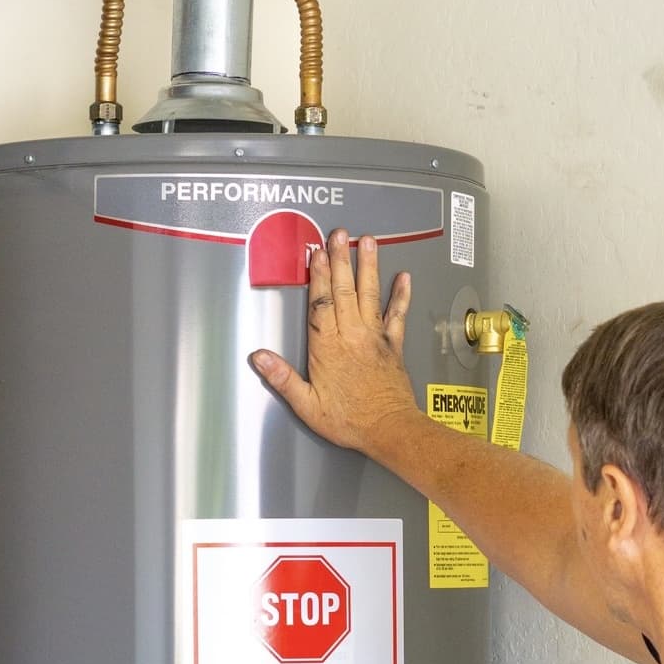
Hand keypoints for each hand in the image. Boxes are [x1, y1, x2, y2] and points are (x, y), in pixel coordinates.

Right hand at [250, 227, 416, 452]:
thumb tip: (259, 357)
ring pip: (370, 295)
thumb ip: (283, 379)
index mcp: (328, 348)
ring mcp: (374, 338)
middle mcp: (352, 336)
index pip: (321, 304)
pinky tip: (404, 277)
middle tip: (339, 234)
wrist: (389, 429)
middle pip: (344, 291)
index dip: (318, 277)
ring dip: (368, 267)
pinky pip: (397, 315)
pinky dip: (401, 295)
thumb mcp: (307, 406)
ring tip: (368, 242)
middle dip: (341, 260)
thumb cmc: (349, 420)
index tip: (316, 254)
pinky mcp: (393, 345)